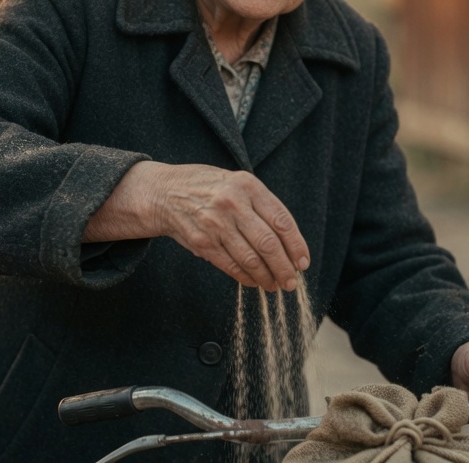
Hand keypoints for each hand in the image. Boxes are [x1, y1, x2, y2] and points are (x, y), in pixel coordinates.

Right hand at [141, 161, 308, 290]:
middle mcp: (232, 203)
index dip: (296, 245)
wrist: (165, 192)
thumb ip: (261, 205)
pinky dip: (246, 277)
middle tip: (291, 281)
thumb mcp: (237, 183)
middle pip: (268, 243)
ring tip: (274, 285)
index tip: (303, 262)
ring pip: (251, 259)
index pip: (281, 220)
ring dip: (267, 277)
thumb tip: (288, 242)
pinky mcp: (202, 242)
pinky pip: (231, 265)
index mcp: (247, 185)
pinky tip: (254, 281)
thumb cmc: (208, 187)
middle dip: (284, 267)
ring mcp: (216, 223)